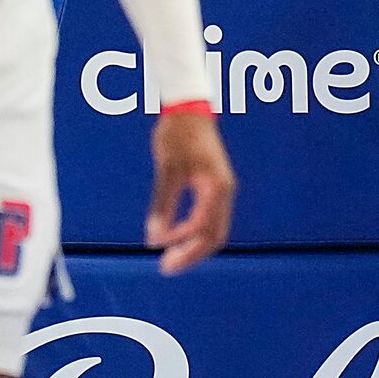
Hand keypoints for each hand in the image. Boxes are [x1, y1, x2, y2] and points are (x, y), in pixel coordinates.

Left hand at [148, 110, 236, 274]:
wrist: (189, 110)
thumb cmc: (178, 135)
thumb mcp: (167, 170)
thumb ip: (162, 205)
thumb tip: (154, 238)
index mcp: (217, 188)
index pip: (203, 228)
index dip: (181, 242)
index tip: (157, 247)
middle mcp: (224, 193)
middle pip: (214, 237)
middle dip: (191, 255)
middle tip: (166, 267)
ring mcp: (221, 191)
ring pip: (213, 230)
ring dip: (192, 246)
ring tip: (169, 257)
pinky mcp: (213, 187)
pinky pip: (208, 219)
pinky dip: (193, 232)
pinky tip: (175, 236)